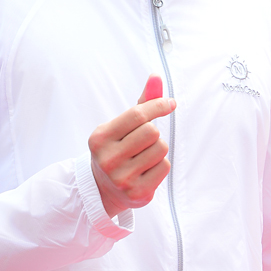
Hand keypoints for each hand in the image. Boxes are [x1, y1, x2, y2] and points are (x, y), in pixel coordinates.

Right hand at [89, 75, 174, 217]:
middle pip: (152, 132)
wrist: (104, 190)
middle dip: (153, 133)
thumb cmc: (117, 149)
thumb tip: (156, 76)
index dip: (158, 106)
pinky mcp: (137, 193)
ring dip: (157, 149)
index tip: (170, 104)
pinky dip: (160, 165)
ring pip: (161, 148)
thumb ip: (141, 103)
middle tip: (143, 141)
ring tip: (143, 157)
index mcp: (100, 138)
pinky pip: (164, 166)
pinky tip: (146, 170)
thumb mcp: (122, 126)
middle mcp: (108, 159)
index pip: (137, 114)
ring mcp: (122, 178)